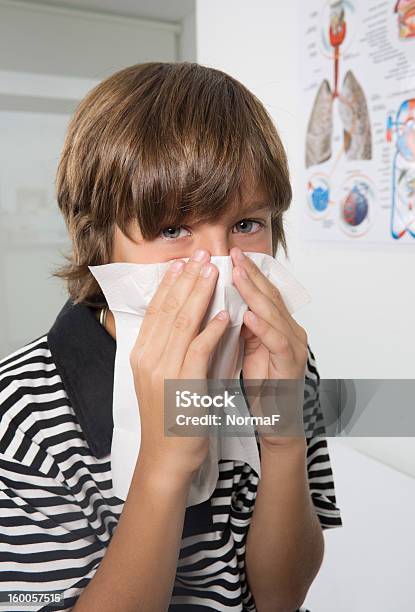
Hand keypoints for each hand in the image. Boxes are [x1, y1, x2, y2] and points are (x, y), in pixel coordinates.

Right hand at [129, 249, 228, 480]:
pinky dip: (211, 330)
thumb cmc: (169, 418)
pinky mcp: (182, 385)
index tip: (182, 263)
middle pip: (168, 310)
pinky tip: (223, 314)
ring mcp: (162, 371)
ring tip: (214, 273)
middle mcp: (147, 358)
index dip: (169, 284)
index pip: (155, 310)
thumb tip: (186, 322)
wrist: (167, 457)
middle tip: (201, 256)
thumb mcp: (161, 378)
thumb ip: (169, 350)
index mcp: (141, 354)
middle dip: (186, 280)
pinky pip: (198, 350)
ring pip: (182, 324)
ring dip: (200, 295)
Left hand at [230, 247, 307, 448]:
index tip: (229, 254)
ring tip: (238, 274)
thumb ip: (242, 326)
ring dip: (255, 293)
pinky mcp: (291, 366)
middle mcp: (289, 331)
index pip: (261, 292)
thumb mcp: (247, 349)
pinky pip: (277, 343)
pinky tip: (249, 315)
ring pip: (275, 313)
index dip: (247, 272)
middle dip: (250, 273)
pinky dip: (264, 327)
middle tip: (234, 253)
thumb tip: (221, 302)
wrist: (276, 421)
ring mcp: (293, 347)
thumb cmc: (262, 386)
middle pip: (269, 295)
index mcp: (278, 326)